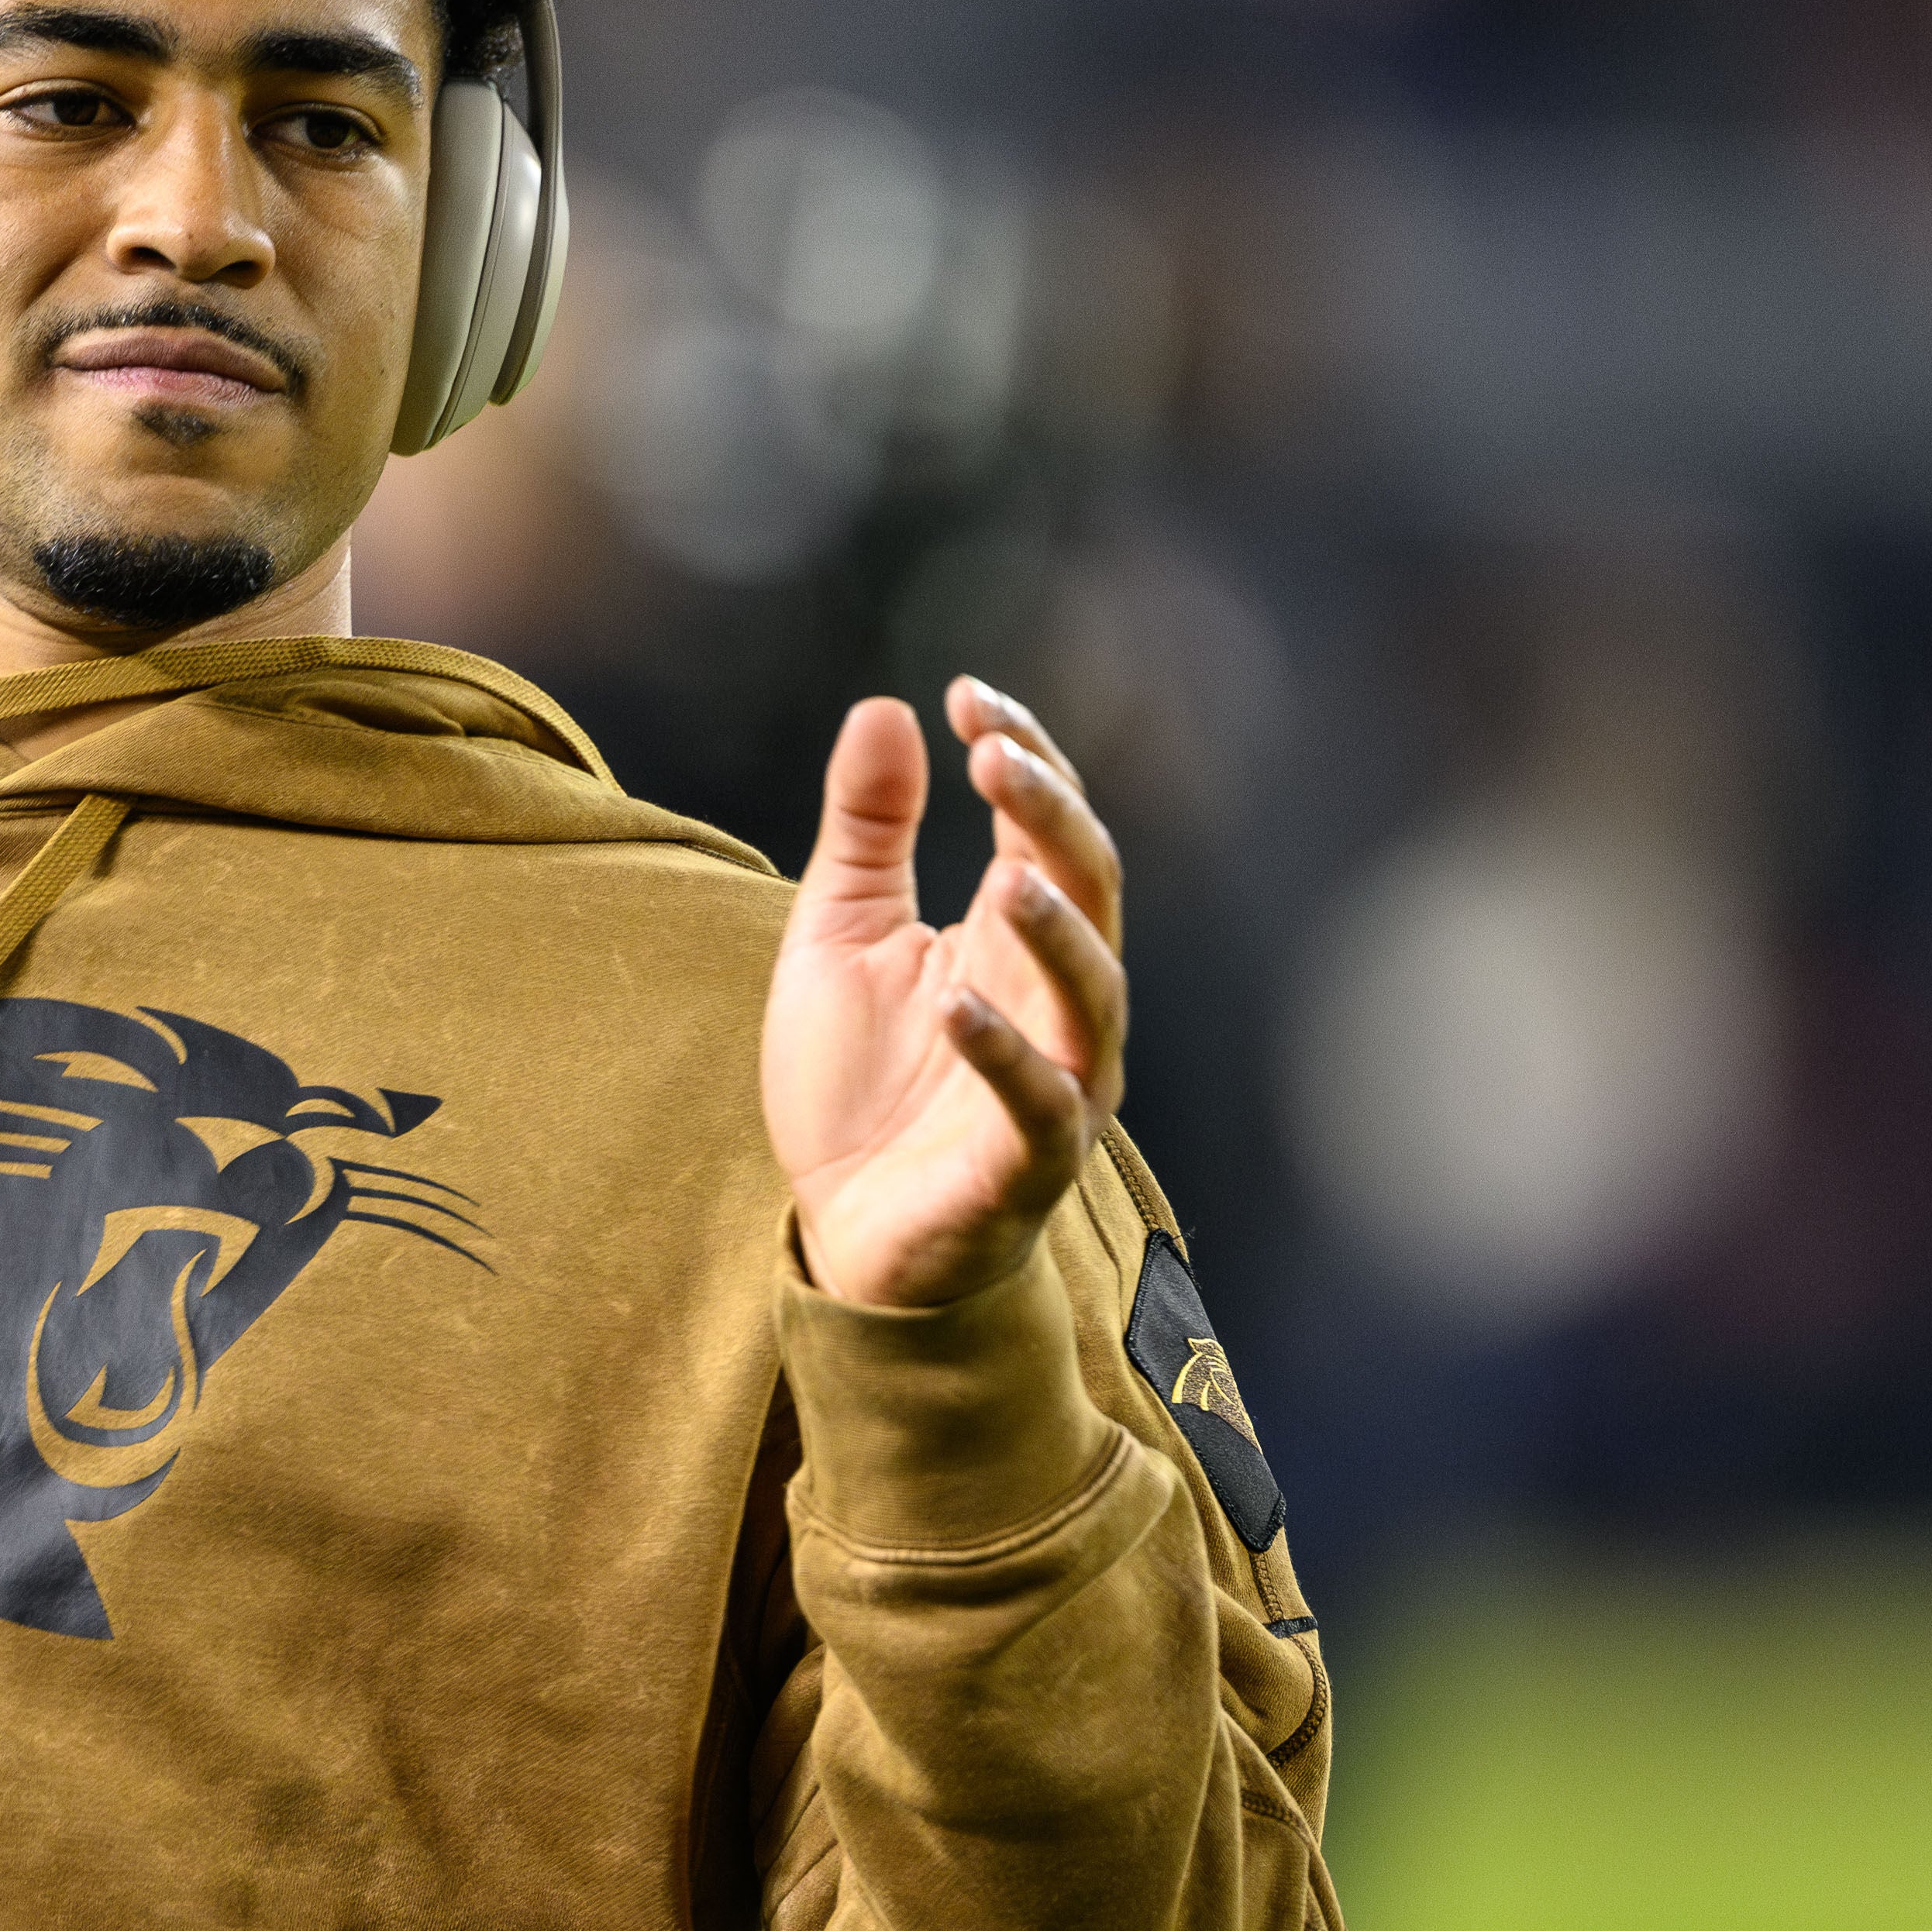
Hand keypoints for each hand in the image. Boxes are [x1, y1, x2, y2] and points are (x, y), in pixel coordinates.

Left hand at [761, 678, 1129, 1312]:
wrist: (844, 1234)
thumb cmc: (857, 1087)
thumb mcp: (840, 935)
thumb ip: (867, 832)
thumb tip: (887, 708)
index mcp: (1015, 935)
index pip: (1045, 826)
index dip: (1024, 755)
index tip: (968, 696)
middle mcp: (1056, 998)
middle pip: (1088, 886)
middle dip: (1049, 816)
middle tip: (996, 754)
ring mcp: (1057, 1080)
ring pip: (1091, 990)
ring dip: (1055, 926)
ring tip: (1006, 870)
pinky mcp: (1028, 1163)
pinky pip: (1038, 1103)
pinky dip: (1002, 1052)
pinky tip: (956, 1002)